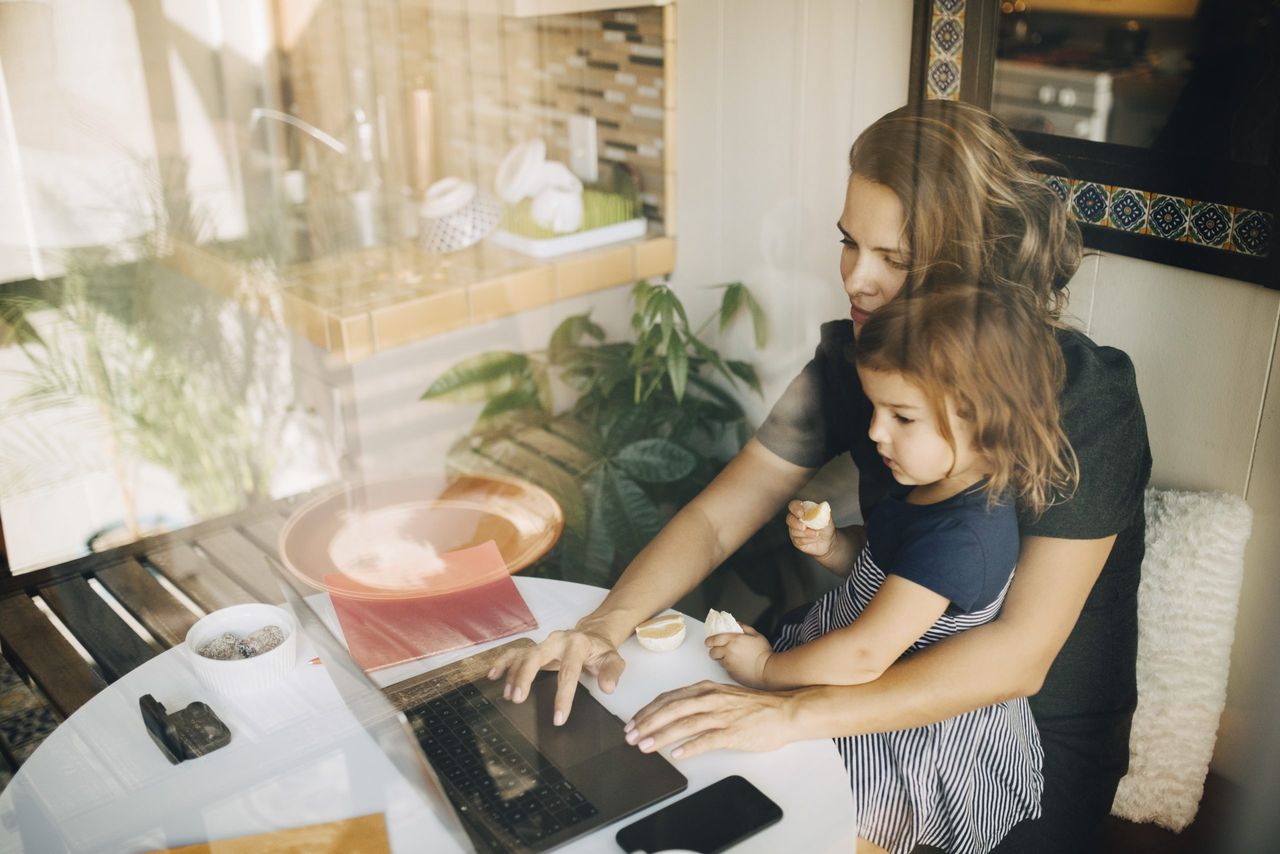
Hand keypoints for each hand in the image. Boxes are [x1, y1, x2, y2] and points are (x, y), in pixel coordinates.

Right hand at [486, 627, 625, 725]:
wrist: (592, 635)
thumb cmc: (600, 651)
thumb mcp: (612, 659)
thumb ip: (612, 672)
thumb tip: (607, 688)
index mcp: (577, 644)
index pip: (568, 671)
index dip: (563, 696)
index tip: (558, 718)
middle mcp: (557, 640)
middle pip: (536, 656)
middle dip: (525, 677)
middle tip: (518, 699)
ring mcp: (543, 643)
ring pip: (523, 655)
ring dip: (513, 675)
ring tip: (508, 695)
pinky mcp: (535, 647)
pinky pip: (515, 652)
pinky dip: (503, 662)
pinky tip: (493, 675)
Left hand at [623, 680, 795, 758]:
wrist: (785, 711)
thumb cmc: (754, 707)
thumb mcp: (721, 696)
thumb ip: (698, 703)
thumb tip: (671, 715)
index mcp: (705, 689)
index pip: (668, 698)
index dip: (647, 711)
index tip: (632, 723)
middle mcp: (711, 699)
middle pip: (672, 709)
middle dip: (647, 723)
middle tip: (631, 736)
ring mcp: (722, 715)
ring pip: (686, 723)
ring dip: (662, 735)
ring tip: (646, 746)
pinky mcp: (734, 732)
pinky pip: (709, 739)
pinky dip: (691, 747)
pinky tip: (678, 754)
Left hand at [706, 625, 773, 688]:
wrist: (767, 670)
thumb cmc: (764, 652)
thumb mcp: (756, 635)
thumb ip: (745, 628)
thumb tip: (737, 624)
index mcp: (733, 640)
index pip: (713, 640)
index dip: (709, 640)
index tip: (709, 641)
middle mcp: (728, 652)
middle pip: (712, 652)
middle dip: (715, 651)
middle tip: (721, 650)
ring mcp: (729, 664)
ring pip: (719, 661)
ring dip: (723, 659)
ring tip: (733, 658)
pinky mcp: (731, 673)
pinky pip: (726, 669)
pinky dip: (729, 667)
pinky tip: (738, 665)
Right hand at [786, 499, 834, 558]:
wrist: (828, 541)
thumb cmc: (825, 527)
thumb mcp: (827, 518)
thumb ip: (823, 512)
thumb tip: (823, 506)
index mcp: (802, 510)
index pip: (793, 506)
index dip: (795, 509)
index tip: (802, 514)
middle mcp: (796, 519)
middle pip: (789, 519)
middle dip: (796, 523)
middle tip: (804, 527)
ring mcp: (794, 530)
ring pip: (794, 531)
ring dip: (806, 533)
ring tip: (817, 534)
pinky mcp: (796, 540)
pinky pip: (798, 540)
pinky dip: (808, 540)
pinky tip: (815, 539)